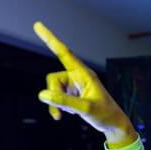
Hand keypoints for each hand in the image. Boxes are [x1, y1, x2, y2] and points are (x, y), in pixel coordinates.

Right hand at [33, 21, 136, 147]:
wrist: (113, 124)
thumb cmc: (105, 114)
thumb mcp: (85, 109)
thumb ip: (64, 102)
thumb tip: (42, 95)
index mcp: (85, 74)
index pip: (64, 53)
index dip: (50, 39)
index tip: (38, 25)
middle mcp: (78, 76)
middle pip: (54, 79)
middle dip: (53, 95)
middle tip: (58, 112)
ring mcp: (75, 86)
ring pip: (53, 89)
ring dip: (55, 104)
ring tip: (62, 116)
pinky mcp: (73, 94)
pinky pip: (57, 97)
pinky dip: (58, 107)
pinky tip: (69, 114)